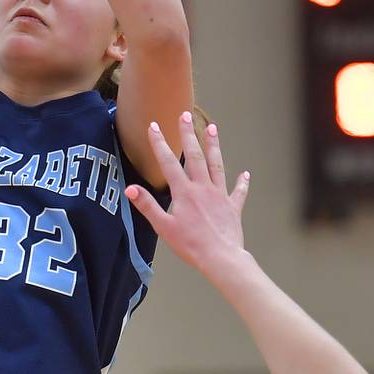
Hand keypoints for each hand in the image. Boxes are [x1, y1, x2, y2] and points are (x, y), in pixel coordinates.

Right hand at [125, 114, 250, 282]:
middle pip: (195, 156)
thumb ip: (147, 205)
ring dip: (214, 146)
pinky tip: (244, 174)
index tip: (154, 126)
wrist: (221, 257)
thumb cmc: (190, 245)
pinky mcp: (233, 207)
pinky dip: (242, 182)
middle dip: (188, 134)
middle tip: (185, 115)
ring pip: (217, 165)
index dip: (160, 144)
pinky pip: (238, 192)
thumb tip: (129, 188)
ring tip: (212, 128)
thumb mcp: (163, 226)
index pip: (169, 162)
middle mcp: (203, 188)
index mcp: (184, 192)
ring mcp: (220, 195)